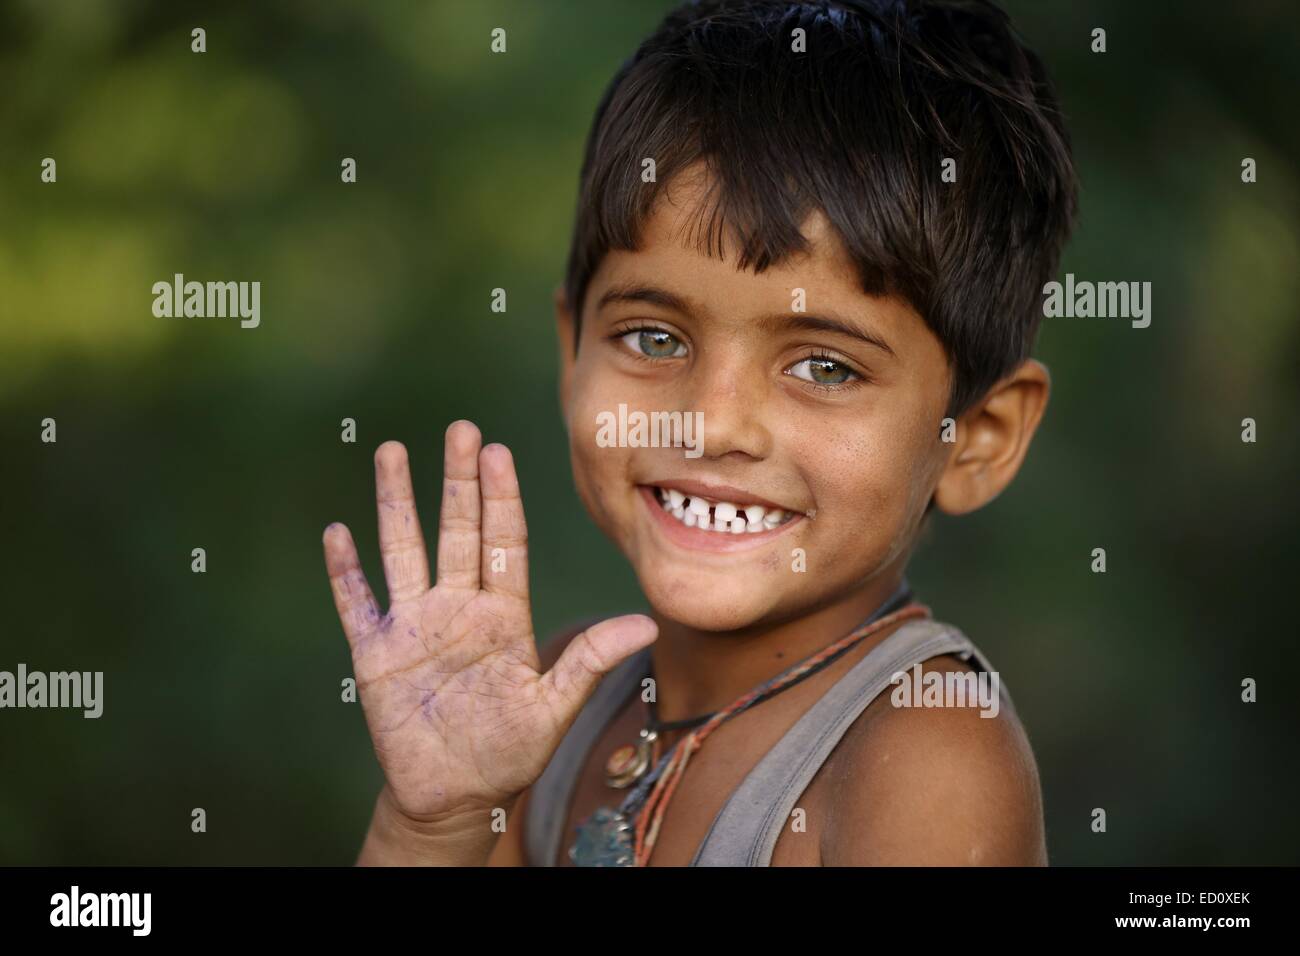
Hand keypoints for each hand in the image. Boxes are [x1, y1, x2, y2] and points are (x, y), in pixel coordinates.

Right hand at [323, 421, 656, 851]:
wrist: (455, 795)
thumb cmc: (509, 751)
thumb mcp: (554, 708)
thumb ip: (589, 661)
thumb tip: (645, 624)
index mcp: (503, 614)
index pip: (505, 542)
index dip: (502, 497)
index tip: (498, 451)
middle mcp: (458, 608)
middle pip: (457, 530)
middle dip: (457, 480)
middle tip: (460, 428)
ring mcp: (414, 625)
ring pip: (404, 550)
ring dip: (397, 502)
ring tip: (392, 451)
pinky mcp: (376, 653)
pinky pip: (358, 603)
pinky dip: (346, 571)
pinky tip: (337, 532)